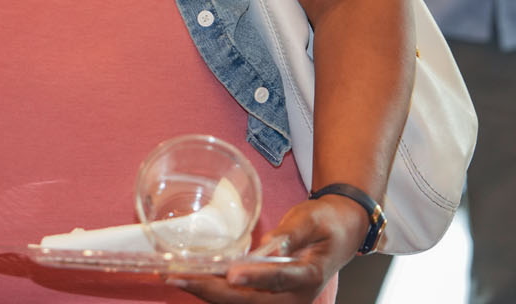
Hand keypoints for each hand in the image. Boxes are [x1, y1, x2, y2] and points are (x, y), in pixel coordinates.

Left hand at [168, 194, 365, 301]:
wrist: (341, 232)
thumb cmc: (327, 222)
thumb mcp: (311, 220)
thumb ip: (289, 234)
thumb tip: (265, 246)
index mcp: (308, 276)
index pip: (278, 279)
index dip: (254, 277)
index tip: (230, 274)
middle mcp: (294, 297)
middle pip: (248, 300)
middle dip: (210, 290)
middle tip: (177, 275)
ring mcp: (280, 301)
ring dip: (206, 292)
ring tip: (174, 277)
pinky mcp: (268, 297)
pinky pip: (239, 299)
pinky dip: (214, 290)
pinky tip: (191, 279)